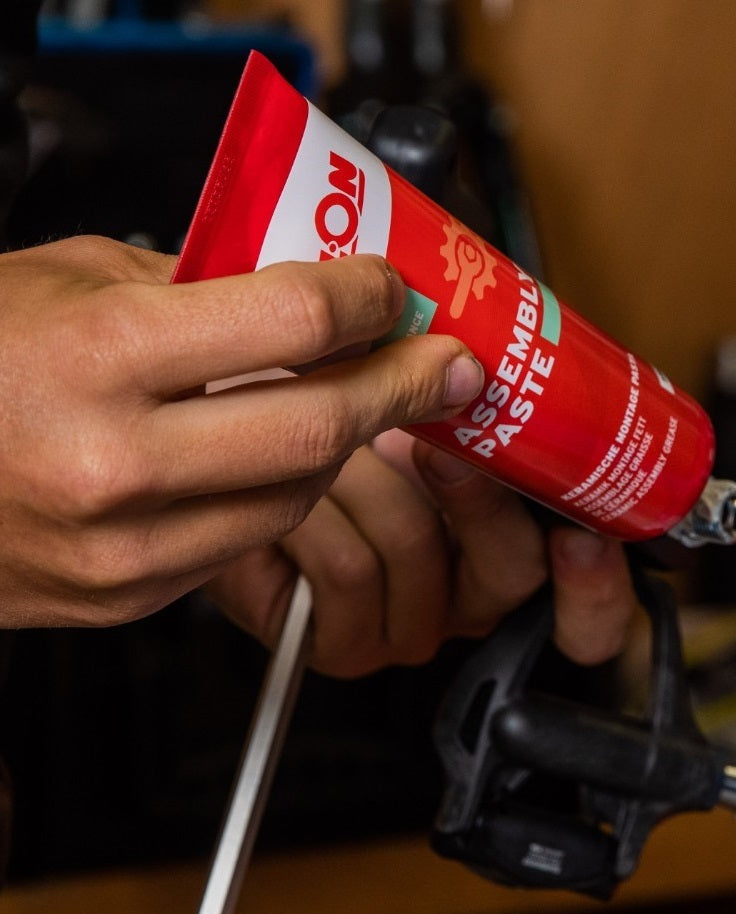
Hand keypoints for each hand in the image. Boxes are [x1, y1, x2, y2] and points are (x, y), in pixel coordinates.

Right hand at [0, 235, 482, 627]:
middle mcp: (115, 460)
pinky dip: (284, 495)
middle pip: (321, 427)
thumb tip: (312, 294)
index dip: (368, 300)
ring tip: (366, 402)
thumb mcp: (72, 278)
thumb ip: (199, 285)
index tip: (395, 291)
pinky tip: (288, 457)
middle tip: (446, 365)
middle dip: (402, 388)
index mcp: (101, 355)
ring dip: (349, 446)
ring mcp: (124, 543)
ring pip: (297, 496)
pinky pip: (246, 542)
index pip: (294, 322)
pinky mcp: (128, 594)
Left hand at [205, 432, 639, 677]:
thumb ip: (474, 398)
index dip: (595, 585)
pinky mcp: (338, 643)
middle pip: (511, 569)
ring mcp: (408, 629)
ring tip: (328, 445)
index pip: (592, 617)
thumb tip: (485, 360)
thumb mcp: (426, 406)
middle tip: (441, 446)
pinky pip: (346, 574)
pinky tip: (293, 493)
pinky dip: (311, 511)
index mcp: (511, 556)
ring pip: (416, 549)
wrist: (247, 465)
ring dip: (361, 476)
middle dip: (474, 494)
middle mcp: (469, 602)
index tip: (581, 539)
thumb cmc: (342, 425)